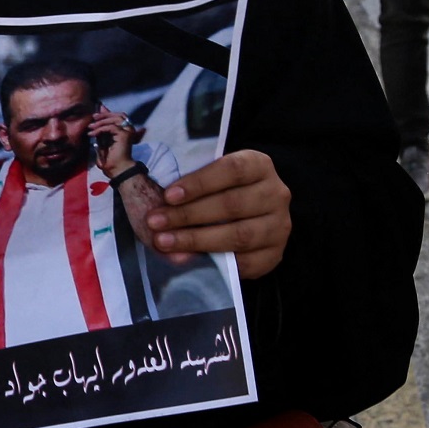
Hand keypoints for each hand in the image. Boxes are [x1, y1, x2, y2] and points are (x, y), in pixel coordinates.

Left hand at [87, 105, 137, 176]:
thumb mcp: (103, 140)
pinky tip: (92, 134)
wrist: (117, 169)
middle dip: (104, 115)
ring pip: (114, 119)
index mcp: (125, 130)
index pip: (118, 116)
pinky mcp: (124, 134)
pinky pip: (110, 127)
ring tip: (90, 127)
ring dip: (100, 122)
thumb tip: (97, 119)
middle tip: (93, 117)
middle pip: (118, 115)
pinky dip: (100, 129)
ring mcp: (128, 131)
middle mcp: (128, 129)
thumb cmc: (110, 158)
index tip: (95, 116)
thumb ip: (102, 129)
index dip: (107, 113)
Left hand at [142, 149, 291, 278]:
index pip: (232, 169)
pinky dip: (215, 261)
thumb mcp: (207, 174)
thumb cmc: (218, 190)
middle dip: (188, 215)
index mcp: (259, 165)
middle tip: (155, 222)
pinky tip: (189, 259)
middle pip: (232, 204)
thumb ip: (185, 174)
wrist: (249, 217)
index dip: (199, 182)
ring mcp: (279, 226)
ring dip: (196, 240)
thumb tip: (150, 181)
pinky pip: (245, 262)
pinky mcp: (275, 254)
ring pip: (239, 234)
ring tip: (164, 242)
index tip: (168, 196)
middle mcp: (275, 194)